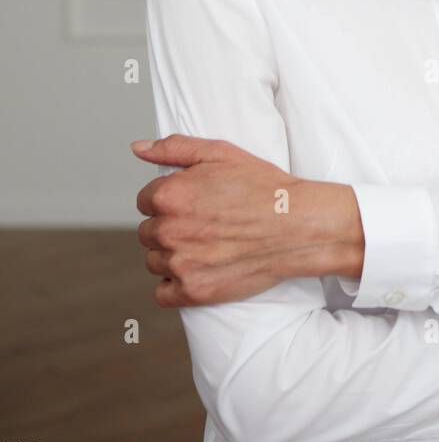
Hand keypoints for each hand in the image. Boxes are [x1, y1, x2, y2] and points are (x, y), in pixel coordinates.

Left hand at [130, 135, 362, 306]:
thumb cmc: (263, 187)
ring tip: (206, 245)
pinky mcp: (193, 291)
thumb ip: (174, 148)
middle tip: (204, 223)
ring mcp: (180, 263)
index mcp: (170, 195)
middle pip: (148, 232)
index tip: (194, 203)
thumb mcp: (220, 153)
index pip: (145, 201)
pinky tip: (199, 270)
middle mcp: (169, 230)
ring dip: (172, 255)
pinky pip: (163, 293)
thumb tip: (137, 149)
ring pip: (154, 261)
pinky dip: (176, 285)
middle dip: (170, 226)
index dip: (170, 200)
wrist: (297, 225)